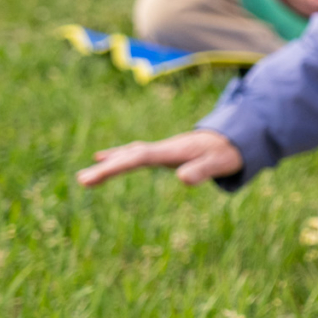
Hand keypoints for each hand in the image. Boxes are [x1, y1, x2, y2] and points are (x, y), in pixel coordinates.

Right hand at [77, 128, 242, 188]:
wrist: (235, 136)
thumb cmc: (227, 152)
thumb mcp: (219, 163)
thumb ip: (202, 170)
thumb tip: (182, 179)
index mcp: (172, 151)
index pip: (139, 158)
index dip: (118, 164)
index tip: (97, 173)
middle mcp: (162, 148)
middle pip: (129, 156)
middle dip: (106, 168)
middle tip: (82, 181)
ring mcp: (161, 150)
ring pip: (128, 154)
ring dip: (108, 164)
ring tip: (85, 177)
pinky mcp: (162, 153)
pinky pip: (134, 154)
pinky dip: (118, 156)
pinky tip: (103, 158)